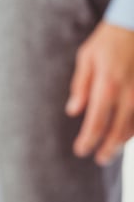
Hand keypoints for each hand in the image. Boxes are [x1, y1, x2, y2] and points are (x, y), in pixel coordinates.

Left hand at [67, 21, 133, 164]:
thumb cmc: (106, 42)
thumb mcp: (86, 58)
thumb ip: (80, 86)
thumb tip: (73, 111)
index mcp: (107, 85)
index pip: (97, 121)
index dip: (88, 140)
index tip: (80, 151)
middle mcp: (128, 94)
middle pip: (118, 131)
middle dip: (107, 148)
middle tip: (98, 159)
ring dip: (122, 142)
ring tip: (110, 152)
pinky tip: (126, 135)